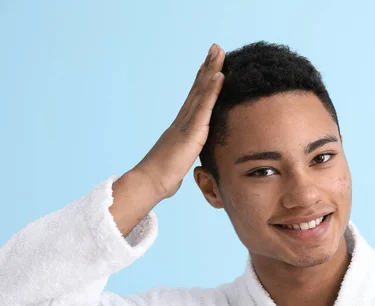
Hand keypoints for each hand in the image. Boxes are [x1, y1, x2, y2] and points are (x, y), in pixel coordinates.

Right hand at [133, 43, 224, 199]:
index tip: (211, 65)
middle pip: (198, 88)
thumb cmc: (162, 179)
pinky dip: (212, 90)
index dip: (203, 81)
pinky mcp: (191, 131)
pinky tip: (219, 75)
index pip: (196, 100)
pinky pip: (204, 107)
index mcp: (181, 128)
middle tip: (216, 48)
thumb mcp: (177, 166)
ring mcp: (186, 123)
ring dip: (211, 69)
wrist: (150, 183)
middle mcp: (182, 121)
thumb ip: (181, 159)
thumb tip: (180, 167)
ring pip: (201, 91)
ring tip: (219, 51)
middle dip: (207, 67)